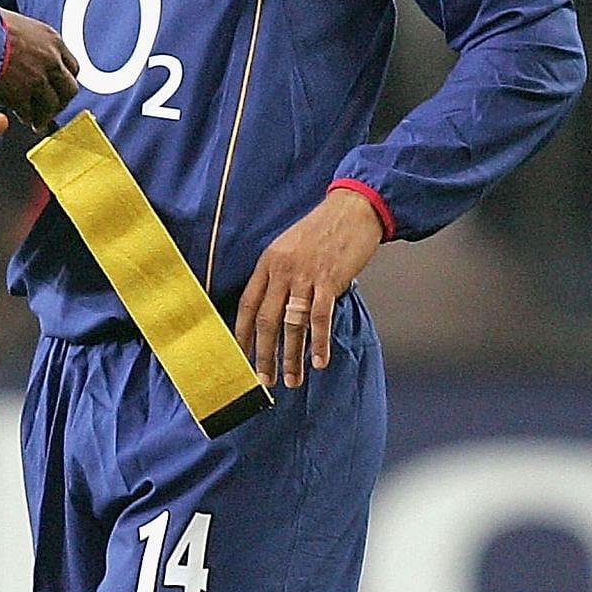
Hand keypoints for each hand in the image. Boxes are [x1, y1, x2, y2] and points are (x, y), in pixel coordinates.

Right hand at [0, 9, 78, 129]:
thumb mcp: (20, 26)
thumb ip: (32, 42)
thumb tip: (28, 52)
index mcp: (52, 41)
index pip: (72, 67)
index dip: (64, 80)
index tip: (57, 87)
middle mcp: (51, 60)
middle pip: (69, 90)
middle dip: (61, 101)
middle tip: (51, 108)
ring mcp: (37, 79)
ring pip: (52, 106)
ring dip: (45, 115)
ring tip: (37, 121)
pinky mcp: (21, 96)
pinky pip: (30, 114)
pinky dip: (27, 118)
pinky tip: (21, 117)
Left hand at [235, 189, 384, 388]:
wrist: (351, 211)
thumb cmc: (321, 231)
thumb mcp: (288, 248)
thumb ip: (279, 276)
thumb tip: (275, 308)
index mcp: (267, 263)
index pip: (247, 304)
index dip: (242, 333)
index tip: (241, 357)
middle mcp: (281, 271)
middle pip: (266, 320)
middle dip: (264, 354)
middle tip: (264, 380)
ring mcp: (305, 277)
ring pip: (292, 324)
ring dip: (291, 356)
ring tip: (292, 379)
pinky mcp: (329, 281)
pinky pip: (320, 318)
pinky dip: (319, 342)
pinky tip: (319, 361)